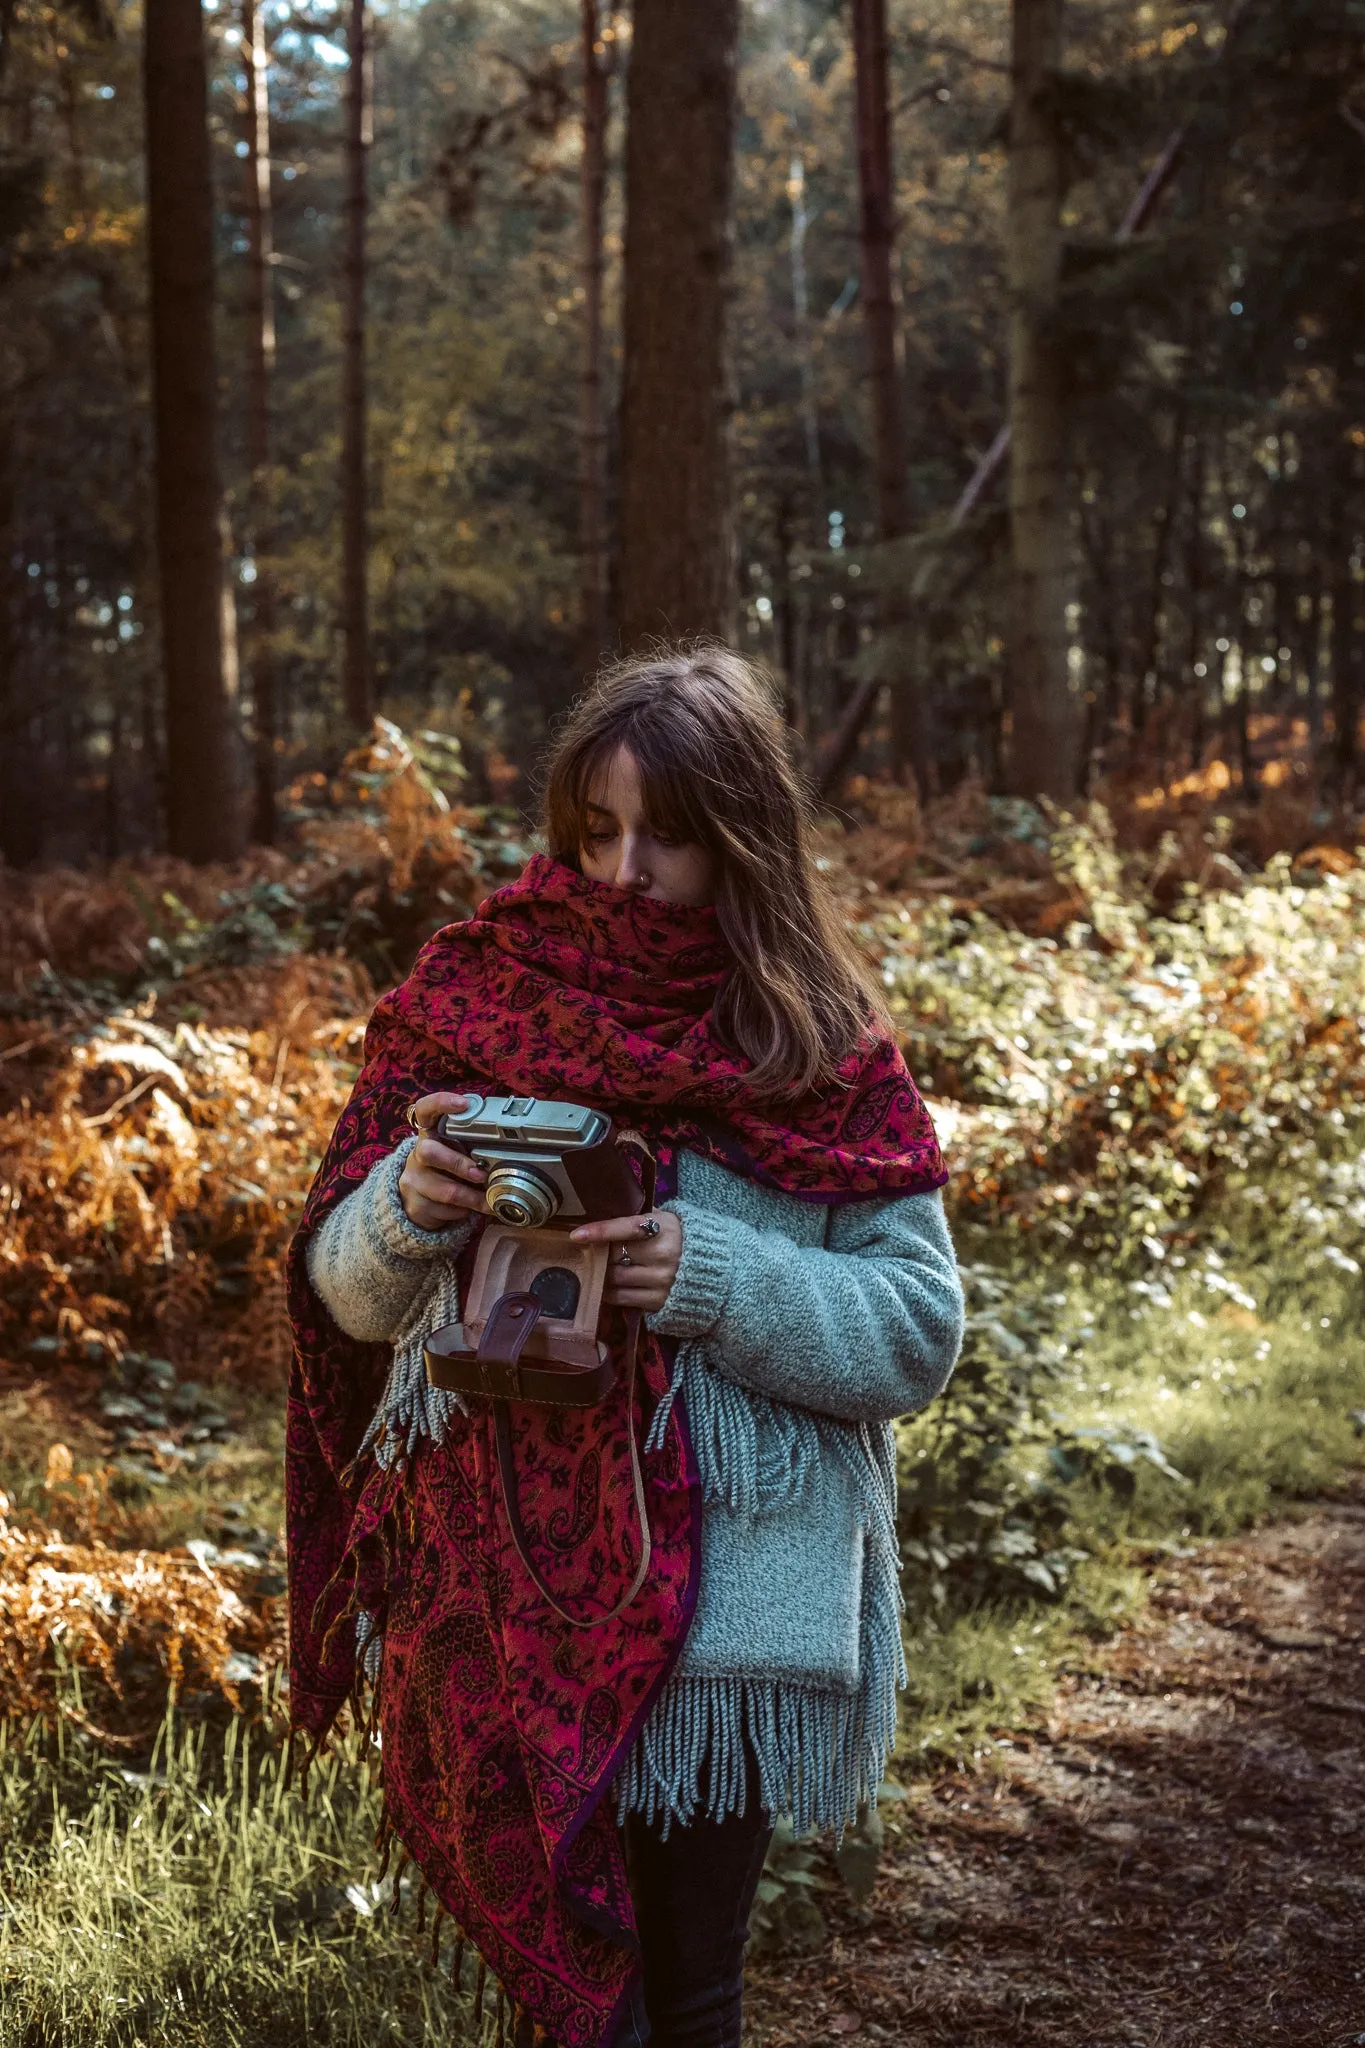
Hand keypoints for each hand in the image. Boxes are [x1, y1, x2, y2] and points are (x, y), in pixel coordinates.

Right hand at [397, 1093, 487, 1230]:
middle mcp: (417, 1154)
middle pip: (428, 1151)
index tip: (463, 1104)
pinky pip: (445, 1210)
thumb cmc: (446, 1169)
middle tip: (481, 1173)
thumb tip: (510, 1142)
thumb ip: (471, 1143)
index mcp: (429, 1134)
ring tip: (489, 1201)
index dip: (441, 1103)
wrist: (419, 1202)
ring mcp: (414, 1180)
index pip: (425, 1109)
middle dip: (458, 1163)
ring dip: (472, 1197)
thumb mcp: (455, 1151)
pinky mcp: (416, 1205)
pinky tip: (469, 1209)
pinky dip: (464, 1212)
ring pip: (444, 1190)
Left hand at [570, 1210, 682, 1314]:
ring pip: (614, 1278)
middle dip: (599, 1253)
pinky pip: (621, 1298)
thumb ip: (637, 1217)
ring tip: (598, 1268)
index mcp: (664, 1227)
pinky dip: (608, 1292)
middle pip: (615, 1255)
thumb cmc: (676, 1238)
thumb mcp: (663, 1219)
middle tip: (588, 1251)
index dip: (601, 1230)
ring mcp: (662, 1280)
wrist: (709, 1267)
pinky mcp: (658, 1301)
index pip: (627, 1228)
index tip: (576, 1235)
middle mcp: (664, 1255)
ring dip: (601, 1273)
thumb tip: (600, 1213)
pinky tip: (607, 1285)